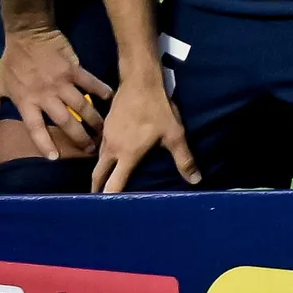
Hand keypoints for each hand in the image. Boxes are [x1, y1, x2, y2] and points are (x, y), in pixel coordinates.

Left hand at [0, 25, 111, 161]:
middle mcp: (45, 95)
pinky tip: (111, 100)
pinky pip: (90, 83)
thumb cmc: (12, 61)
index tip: (55, 158)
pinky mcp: (74, 69)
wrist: (27, 33)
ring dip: (94, 120)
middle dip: (80, 137)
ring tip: (103, 131)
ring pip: (81, 106)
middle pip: (65, 121)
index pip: (35, 128)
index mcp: (26, 101)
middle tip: (91, 149)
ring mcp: (61, 82)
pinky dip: (101, 91)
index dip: (45, 144)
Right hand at [90, 65, 197, 192]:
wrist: (139, 81)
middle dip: (97, 190)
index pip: (113, 183)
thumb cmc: (157, 109)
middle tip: (98, 204)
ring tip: (103, 185)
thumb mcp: (174, 134)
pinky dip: (102, 159)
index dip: (109, 198)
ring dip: (99, 174)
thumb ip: (184, 159)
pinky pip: (100, 148)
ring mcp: (105, 136)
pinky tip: (110, 160)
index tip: (107, 211)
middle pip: (98, 175)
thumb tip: (195, 180)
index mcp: (126, 155)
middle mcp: (111, 148)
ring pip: (98, 161)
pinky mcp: (105, 126)